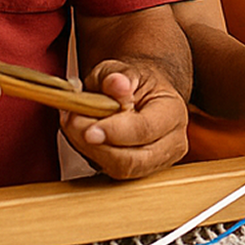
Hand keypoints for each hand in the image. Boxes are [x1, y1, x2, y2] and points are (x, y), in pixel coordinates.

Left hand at [62, 59, 188, 178]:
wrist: (137, 93)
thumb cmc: (130, 81)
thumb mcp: (121, 69)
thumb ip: (116, 75)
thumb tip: (116, 84)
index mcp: (172, 112)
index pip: (145, 130)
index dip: (115, 131)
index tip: (89, 129)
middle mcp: (171, 143)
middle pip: (132, 161)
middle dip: (96, 146)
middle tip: (72, 121)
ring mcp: (155, 163)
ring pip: (118, 170)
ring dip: (88, 149)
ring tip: (73, 120)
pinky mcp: (135, 174)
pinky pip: (108, 171)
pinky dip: (88, 153)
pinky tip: (80, 132)